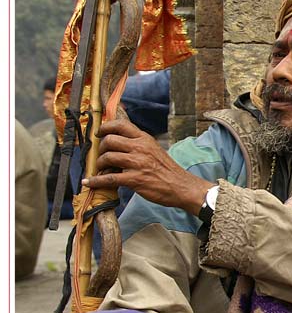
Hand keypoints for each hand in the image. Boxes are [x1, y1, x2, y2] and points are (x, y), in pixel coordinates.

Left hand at [81, 119, 212, 214]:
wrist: (182, 187)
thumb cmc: (168, 171)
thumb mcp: (155, 150)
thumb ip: (139, 145)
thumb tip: (119, 143)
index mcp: (145, 139)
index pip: (120, 125)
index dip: (105, 127)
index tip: (99, 133)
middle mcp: (140, 148)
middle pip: (109, 140)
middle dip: (100, 148)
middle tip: (100, 156)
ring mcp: (137, 163)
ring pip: (107, 158)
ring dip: (99, 164)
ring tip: (99, 169)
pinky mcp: (135, 179)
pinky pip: (109, 178)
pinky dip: (96, 181)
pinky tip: (89, 182)